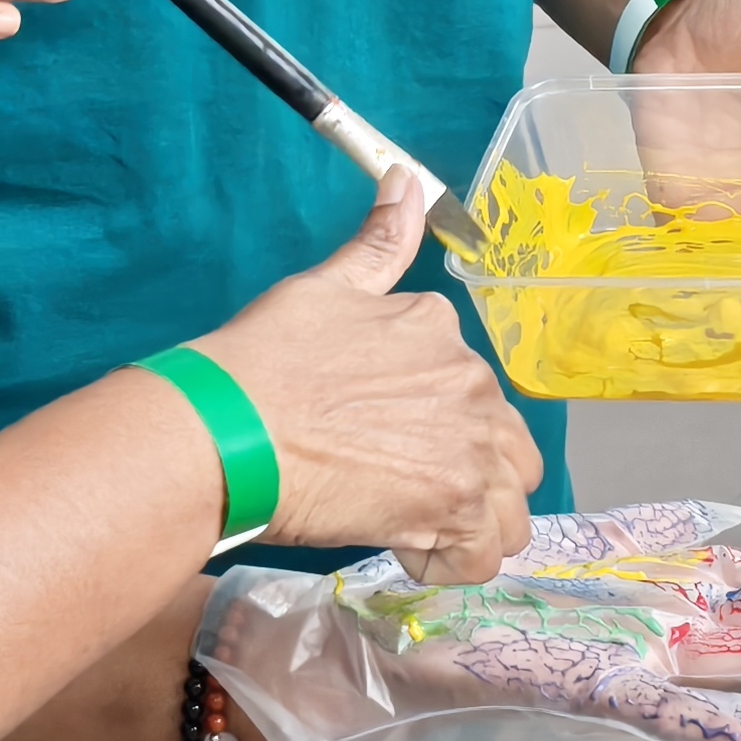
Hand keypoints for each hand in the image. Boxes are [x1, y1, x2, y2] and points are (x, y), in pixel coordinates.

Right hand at [194, 178, 538, 585]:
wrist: (231, 426)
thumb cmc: (262, 360)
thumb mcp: (323, 288)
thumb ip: (377, 243)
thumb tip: (404, 177)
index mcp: (440, 329)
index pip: (473, 394)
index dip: (435, 428)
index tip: (385, 444)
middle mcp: (471, 385)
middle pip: (508, 454)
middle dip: (469, 480)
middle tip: (400, 492)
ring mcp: (469, 448)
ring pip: (508, 510)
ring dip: (467, 527)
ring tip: (408, 529)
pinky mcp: (454, 508)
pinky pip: (483, 556)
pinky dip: (450, 564)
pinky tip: (404, 550)